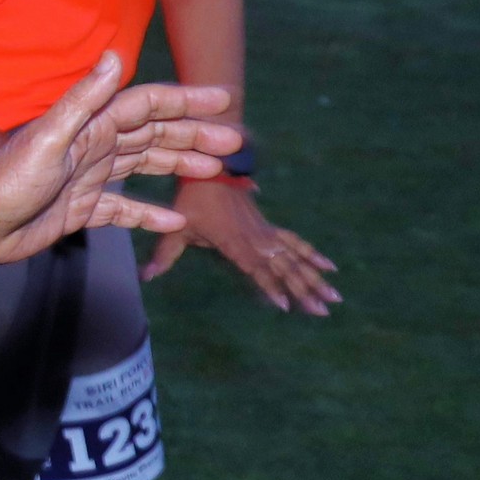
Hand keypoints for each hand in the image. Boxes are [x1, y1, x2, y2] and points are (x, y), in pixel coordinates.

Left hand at [0, 54, 239, 263]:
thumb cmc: (11, 178)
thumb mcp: (51, 136)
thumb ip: (85, 99)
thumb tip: (116, 56)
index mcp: (92, 126)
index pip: (147, 106)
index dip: (184, 101)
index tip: (222, 100)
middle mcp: (96, 147)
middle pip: (154, 135)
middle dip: (194, 135)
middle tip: (233, 142)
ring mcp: (91, 178)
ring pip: (145, 166)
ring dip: (179, 165)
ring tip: (215, 171)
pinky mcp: (83, 209)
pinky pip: (124, 209)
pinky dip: (149, 213)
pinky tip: (176, 218)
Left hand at [143, 176, 339, 312]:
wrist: (212, 167)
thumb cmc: (192, 199)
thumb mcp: (177, 228)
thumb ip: (164, 254)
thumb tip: (145, 276)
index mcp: (235, 244)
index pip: (257, 270)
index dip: (271, 287)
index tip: (287, 306)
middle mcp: (256, 240)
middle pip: (286, 269)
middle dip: (305, 290)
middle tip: (324, 311)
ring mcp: (265, 233)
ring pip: (296, 259)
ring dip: (316, 278)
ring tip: (335, 297)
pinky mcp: (268, 227)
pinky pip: (295, 242)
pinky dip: (312, 255)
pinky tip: (329, 266)